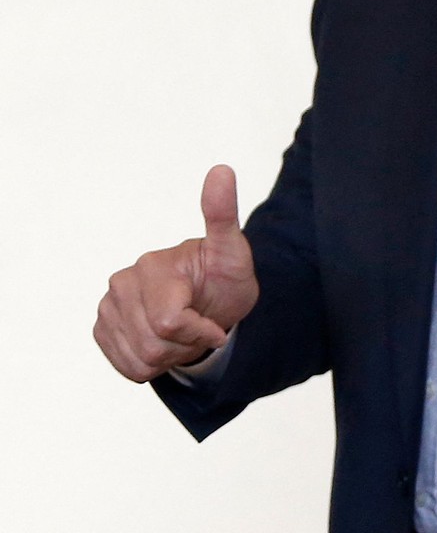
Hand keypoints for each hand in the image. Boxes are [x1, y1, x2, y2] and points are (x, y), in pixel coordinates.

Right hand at [94, 164, 259, 382]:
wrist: (212, 300)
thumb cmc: (224, 277)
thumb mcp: (233, 251)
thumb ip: (224, 214)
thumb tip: (222, 169)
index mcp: (152, 266)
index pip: (169, 322)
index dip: (199, 331)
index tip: (215, 322)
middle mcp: (122, 283)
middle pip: (154, 344)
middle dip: (186, 344)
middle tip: (199, 324)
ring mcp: (108, 307)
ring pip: (140, 360)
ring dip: (171, 355)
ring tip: (184, 331)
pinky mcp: (102, 328)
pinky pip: (127, 367)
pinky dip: (152, 365)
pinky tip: (165, 341)